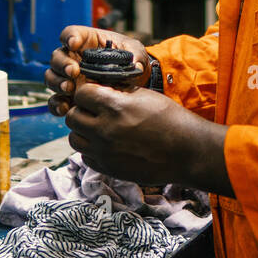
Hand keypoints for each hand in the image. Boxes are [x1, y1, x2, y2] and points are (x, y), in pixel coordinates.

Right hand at [45, 25, 150, 116]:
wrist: (134, 83)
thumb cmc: (131, 60)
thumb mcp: (136, 52)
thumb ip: (134, 54)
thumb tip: (134, 65)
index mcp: (87, 41)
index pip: (71, 33)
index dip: (69, 37)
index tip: (74, 44)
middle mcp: (74, 59)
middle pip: (57, 56)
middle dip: (62, 64)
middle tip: (74, 71)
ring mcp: (69, 78)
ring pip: (52, 77)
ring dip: (57, 82)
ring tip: (70, 88)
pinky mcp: (70, 97)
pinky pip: (55, 100)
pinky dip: (56, 104)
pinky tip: (65, 108)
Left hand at [65, 81, 232, 194]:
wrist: (185, 151)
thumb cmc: (169, 118)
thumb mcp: (143, 95)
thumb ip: (117, 92)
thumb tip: (99, 88)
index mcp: (114, 108)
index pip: (81, 94)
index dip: (87, 91)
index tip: (95, 92)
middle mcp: (104, 130)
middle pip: (72, 117)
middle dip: (81, 110)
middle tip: (94, 110)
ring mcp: (104, 152)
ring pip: (74, 138)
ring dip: (82, 131)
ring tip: (98, 127)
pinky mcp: (108, 168)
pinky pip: (85, 156)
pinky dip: (90, 148)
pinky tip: (105, 143)